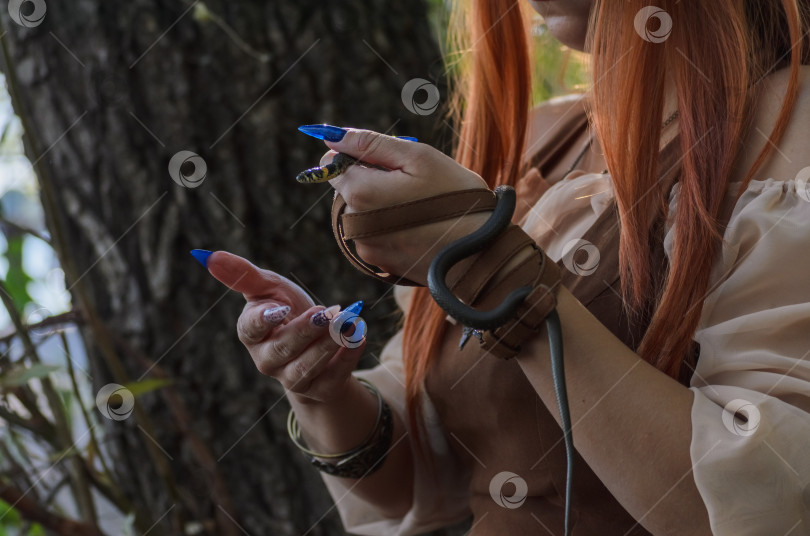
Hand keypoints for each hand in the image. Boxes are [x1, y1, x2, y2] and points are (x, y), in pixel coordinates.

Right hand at [206, 251, 364, 402]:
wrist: (315, 345)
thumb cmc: (287, 311)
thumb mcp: (269, 289)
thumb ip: (244, 275)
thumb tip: (208, 255)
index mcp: (251, 333)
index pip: (251, 328)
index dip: (264, 319)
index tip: (280, 307)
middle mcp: (267, 360)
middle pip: (282, 349)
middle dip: (305, 330)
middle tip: (327, 311)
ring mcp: (292, 378)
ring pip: (307, 366)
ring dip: (328, 344)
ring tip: (348, 323)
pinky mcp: (320, 388)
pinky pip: (333, 377)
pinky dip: (348, 356)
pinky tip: (359, 336)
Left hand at [322, 129, 491, 284]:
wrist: (481, 254)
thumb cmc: (455, 199)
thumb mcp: (418, 158)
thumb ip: (372, 144)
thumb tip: (332, 136)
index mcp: (359, 193)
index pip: (330, 164)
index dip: (355, 156)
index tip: (386, 161)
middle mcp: (354, 226)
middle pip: (345, 191)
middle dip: (370, 181)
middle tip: (412, 185)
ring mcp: (366, 249)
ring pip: (360, 215)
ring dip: (381, 206)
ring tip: (419, 209)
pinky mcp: (380, 265)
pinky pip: (375, 237)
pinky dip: (390, 229)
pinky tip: (419, 228)